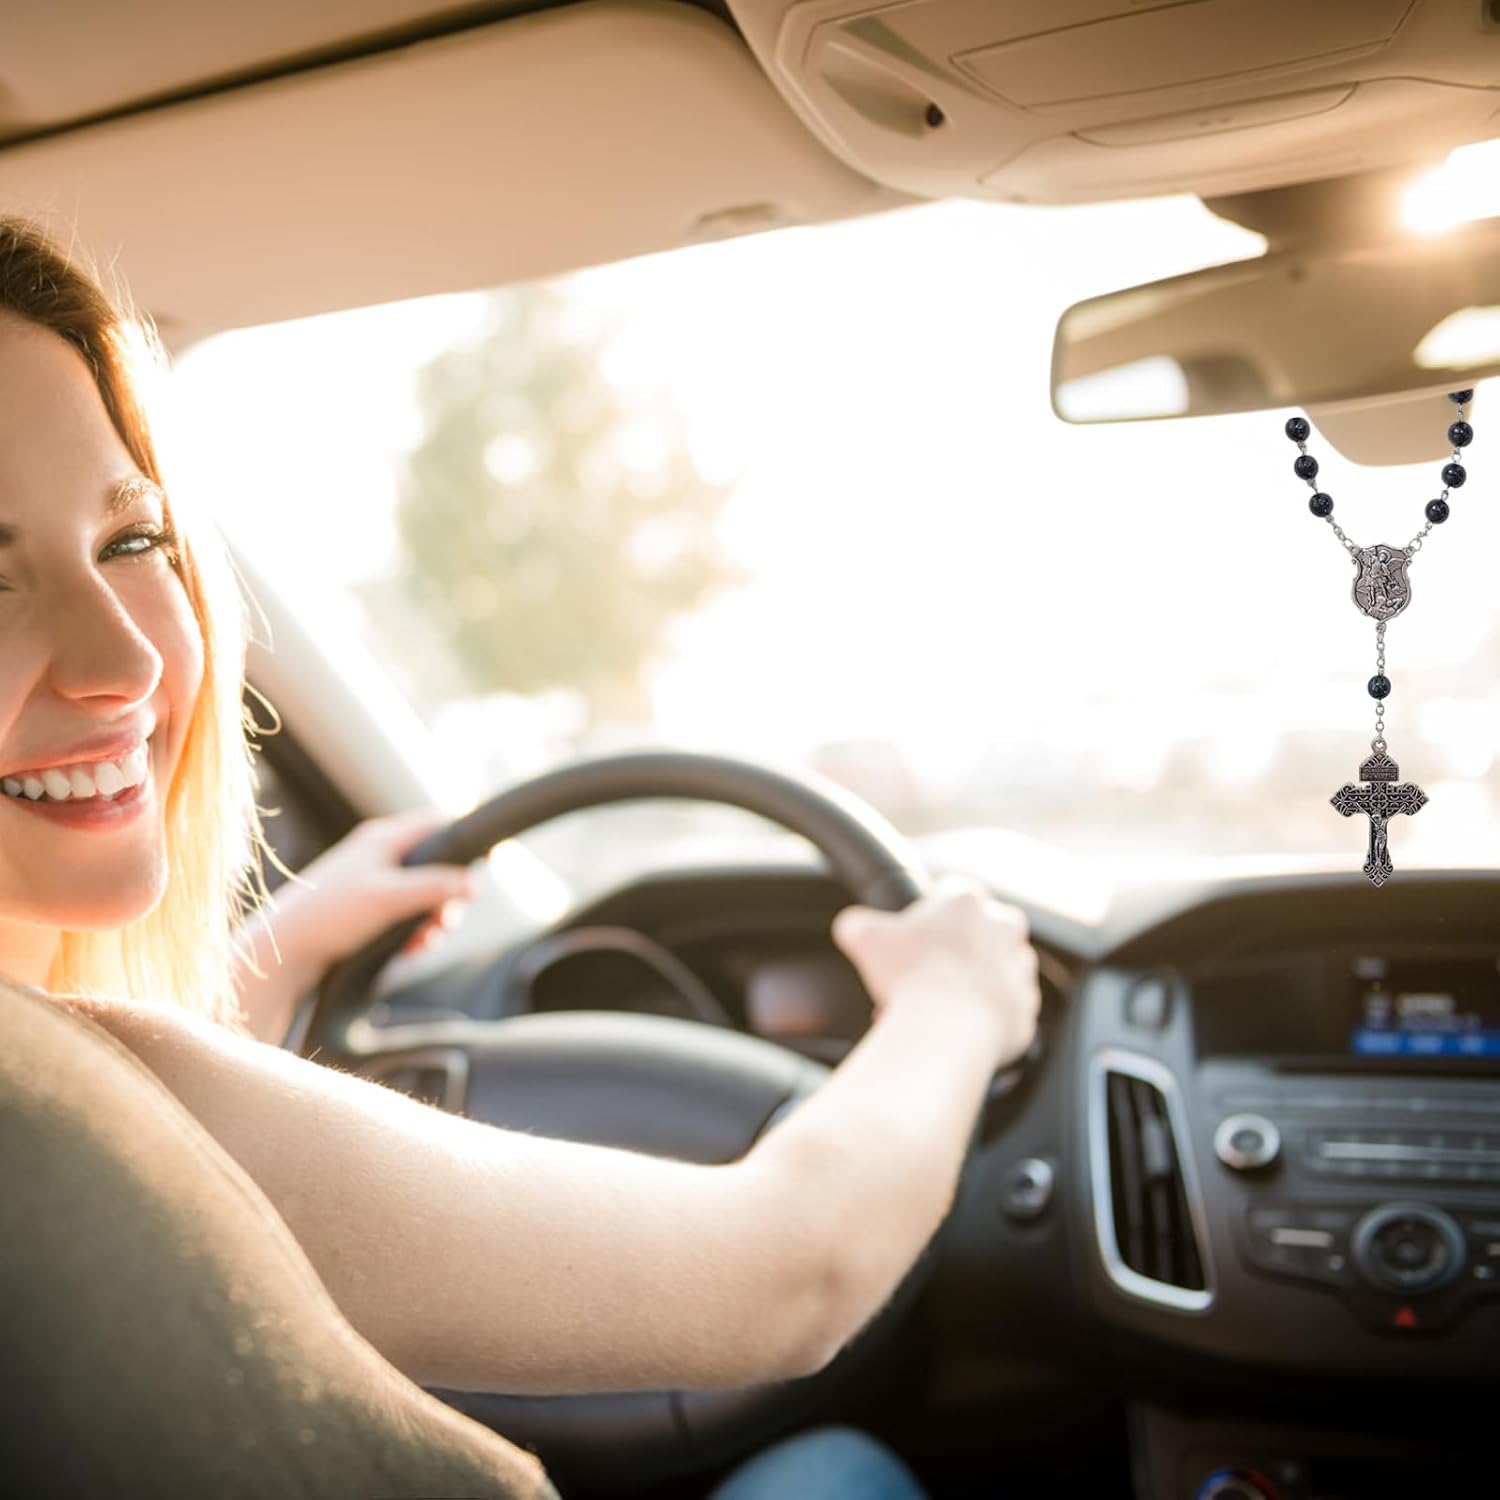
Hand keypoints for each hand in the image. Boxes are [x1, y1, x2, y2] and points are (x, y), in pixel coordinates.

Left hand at [267, 811, 479, 973]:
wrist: (282, 952)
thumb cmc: (328, 915)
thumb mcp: (390, 897)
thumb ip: (436, 887)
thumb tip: (477, 884)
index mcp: (383, 839)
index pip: (438, 825)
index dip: (464, 843)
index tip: (484, 867)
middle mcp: (379, 856)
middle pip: (436, 867)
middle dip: (448, 897)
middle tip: (446, 920)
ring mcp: (372, 884)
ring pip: (422, 896)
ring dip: (432, 920)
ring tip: (424, 941)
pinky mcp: (367, 912)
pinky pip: (405, 917)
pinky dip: (413, 933)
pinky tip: (409, 950)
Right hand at [830, 874, 1040, 1067]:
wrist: (945, 1031)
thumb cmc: (910, 978)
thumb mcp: (864, 938)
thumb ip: (856, 923)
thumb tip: (851, 926)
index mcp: (966, 902)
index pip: (953, 892)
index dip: (931, 914)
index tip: (916, 935)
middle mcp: (1001, 928)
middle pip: (987, 924)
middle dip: (963, 943)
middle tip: (931, 967)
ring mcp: (1018, 968)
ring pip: (1002, 965)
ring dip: (977, 978)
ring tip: (942, 1001)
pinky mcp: (1024, 1006)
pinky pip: (1007, 1007)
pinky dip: (987, 1014)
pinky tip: (958, 1024)